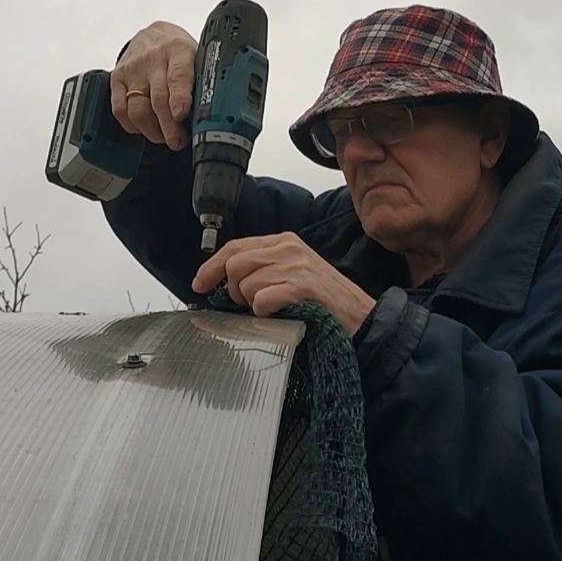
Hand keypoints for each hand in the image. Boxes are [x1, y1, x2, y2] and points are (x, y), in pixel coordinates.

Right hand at [110, 21, 197, 150]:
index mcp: (179, 50)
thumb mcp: (197, 59)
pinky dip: (133, 126)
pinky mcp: (117, 78)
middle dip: (169, 128)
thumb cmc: (178, 52)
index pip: (178, 76)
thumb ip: (203, 83)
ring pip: (138, 109)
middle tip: (178, 141)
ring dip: (153, 131)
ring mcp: (132, 69)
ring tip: (165, 136)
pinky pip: (120, 110)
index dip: (180, 98)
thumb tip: (214, 115)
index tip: (181, 114)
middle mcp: (153, 58)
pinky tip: (145, 127)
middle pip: (159, 99)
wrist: (153, 34)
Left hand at [192, 233, 377, 336]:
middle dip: (234, 291)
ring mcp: (297, 266)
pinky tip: (281, 315)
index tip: (199, 284)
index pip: (235, 247)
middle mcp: (290, 248)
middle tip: (251, 305)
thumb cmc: (325, 302)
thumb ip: (263, 269)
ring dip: (252, 305)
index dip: (212, 266)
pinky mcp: (302, 286)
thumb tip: (224, 281)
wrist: (362, 318)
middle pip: (235, 265)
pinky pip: (262, 300)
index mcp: (285, 241)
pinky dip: (265, 313)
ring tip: (274, 310)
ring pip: (246, 285)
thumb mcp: (293, 274)